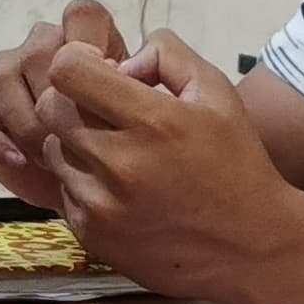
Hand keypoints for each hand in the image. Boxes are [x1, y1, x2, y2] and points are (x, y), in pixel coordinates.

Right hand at [0, 0, 130, 211]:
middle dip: (55, 104)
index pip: (82, 13)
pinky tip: (18, 160)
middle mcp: (41, 47)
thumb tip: (118, 74)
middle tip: (77, 142)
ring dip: (25, 123)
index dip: (91, 42)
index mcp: (83, 40)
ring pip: (1, 77)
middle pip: (37, 51)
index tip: (106, 83)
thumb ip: (136, 85)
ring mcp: (6, 72)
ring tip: (50, 158)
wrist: (86, 186)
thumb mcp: (137, 117)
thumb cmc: (113, 145)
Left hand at [35, 28, 303, 300]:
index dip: (78, 60)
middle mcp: (120, 164)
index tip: (101, 70)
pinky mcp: (91, 235)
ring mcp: (101, 205)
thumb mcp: (218, 93)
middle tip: (108, 111)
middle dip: (73, 99)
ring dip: (75, 142)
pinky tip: (120, 187)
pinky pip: (62, 190)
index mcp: (154, 122)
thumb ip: (167, 55)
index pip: (68, 70)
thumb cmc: (237, 164)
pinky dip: (83, 182)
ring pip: (52, 149)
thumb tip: (120, 60)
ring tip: (117, 151)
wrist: (253, 249)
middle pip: (50, 108)